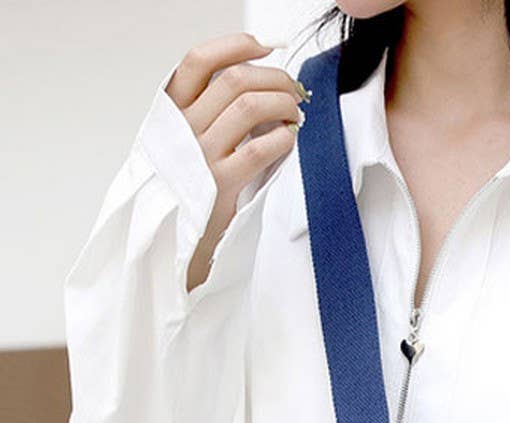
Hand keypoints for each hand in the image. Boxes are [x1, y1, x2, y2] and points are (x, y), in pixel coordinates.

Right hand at [164, 32, 309, 291]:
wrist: (169, 244)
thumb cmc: (186, 192)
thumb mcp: (185, 145)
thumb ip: (212, 116)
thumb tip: (260, 87)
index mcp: (170, 112)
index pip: (199, 61)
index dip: (235, 45)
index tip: (267, 46)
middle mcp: (181, 128)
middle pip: (234, 80)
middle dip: (274, 77)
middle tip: (295, 90)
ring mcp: (199, 156)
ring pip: (248, 106)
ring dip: (283, 104)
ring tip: (296, 114)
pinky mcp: (219, 185)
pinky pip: (260, 149)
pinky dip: (283, 139)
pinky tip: (290, 139)